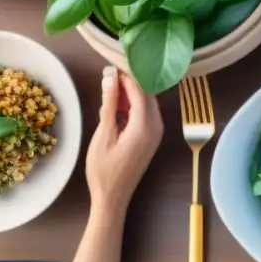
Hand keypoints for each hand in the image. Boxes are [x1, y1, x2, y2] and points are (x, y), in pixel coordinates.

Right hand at [86, 66, 163, 220]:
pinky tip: (116, 105)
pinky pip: (145, 113)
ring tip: (109, 88)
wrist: (112, 198)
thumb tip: (110, 77)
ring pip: (146, 102)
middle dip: (129, 82)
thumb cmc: (103, 170)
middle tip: (108, 74)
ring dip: (130, 93)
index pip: (140, 90)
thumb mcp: (103, 135)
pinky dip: (132, 105)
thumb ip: (110, 105)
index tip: (111, 63)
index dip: (126, 75)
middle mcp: (157, 126)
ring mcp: (157, 132)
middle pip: (146, 93)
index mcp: (145, 125)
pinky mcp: (152, 137)